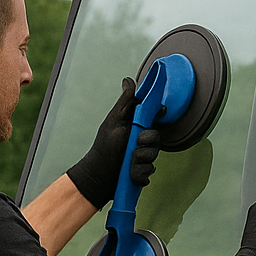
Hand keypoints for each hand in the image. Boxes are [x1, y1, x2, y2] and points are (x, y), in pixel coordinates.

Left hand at [66, 79, 160, 207]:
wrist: (99, 175)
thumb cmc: (105, 146)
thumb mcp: (115, 120)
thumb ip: (126, 101)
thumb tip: (128, 80)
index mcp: (136, 127)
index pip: (155, 119)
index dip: (155, 121)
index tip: (148, 125)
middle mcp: (141, 142)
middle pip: (157, 140)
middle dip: (146, 144)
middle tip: (135, 145)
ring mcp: (143, 158)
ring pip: (154, 157)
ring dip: (140, 160)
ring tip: (129, 162)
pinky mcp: (143, 173)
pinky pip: (149, 172)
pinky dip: (139, 173)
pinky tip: (129, 173)